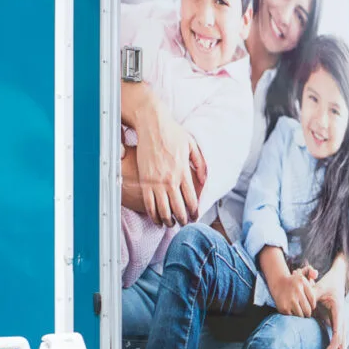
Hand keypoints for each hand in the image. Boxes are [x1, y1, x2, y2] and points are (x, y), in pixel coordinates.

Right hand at [128, 84, 199, 225]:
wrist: (151, 124)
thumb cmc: (173, 133)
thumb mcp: (192, 146)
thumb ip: (200, 165)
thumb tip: (204, 181)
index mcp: (184, 172)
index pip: (191, 199)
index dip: (194, 211)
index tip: (195, 217)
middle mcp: (170, 179)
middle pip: (178, 208)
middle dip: (182, 219)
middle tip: (184, 224)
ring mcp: (156, 181)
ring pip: (163, 209)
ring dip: (168, 220)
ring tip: (171, 224)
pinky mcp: (144, 179)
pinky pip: (148, 202)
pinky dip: (153, 213)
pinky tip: (156, 219)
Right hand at [270, 267, 317, 318]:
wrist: (278, 283)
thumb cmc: (294, 282)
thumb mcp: (303, 276)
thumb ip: (312, 274)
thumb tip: (315, 274)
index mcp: (302, 283)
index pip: (312, 300)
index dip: (313, 305)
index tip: (311, 306)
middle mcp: (297, 291)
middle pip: (308, 310)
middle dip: (308, 313)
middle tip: (306, 312)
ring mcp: (290, 300)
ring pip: (301, 315)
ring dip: (301, 315)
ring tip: (300, 312)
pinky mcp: (283, 308)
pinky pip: (293, 316)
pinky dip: (293, 315)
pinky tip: (292, 310)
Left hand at [313, 261, 348, 348]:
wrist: (338, 278)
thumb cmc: (329, 283)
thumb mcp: (319, 288)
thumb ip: (311, 296)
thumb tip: (303, 305)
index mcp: (339, 311)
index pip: (338, 332)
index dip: (333, 345)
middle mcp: (342, 317)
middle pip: (342, 339)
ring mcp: (341, 320)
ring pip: (342, 340)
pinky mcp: (337, 321)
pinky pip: (338, 336)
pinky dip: (335, 346)